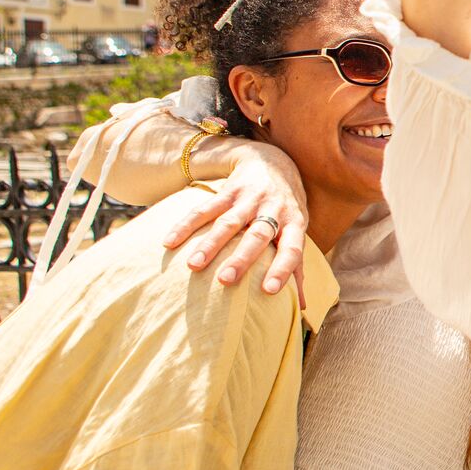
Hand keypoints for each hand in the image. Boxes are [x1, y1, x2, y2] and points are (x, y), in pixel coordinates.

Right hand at [162, 143, 309, 297]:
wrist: (274, 163)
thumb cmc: (287, 210)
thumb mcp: (298, 232)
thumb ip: (297, 267)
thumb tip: (301, 306)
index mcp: (294, 224)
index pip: (292, 249)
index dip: (283, 269)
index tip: (270, 292)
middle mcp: (274, 210)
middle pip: (258, 235)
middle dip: (242, 258)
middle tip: (226, 280)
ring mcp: (250, 199)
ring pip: (229, 222)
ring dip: (211, 244)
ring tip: (194, 266)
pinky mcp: (228, 190)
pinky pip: (205, 208)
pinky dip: (186, 225)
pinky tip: (169, 242)